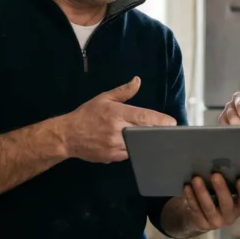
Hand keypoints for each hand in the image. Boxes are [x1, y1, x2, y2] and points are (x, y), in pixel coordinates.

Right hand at [62, 77, 176, 162]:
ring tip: (153, 138)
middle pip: (144, 133)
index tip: (172, 122)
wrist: (67, 136)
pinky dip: (134, 150)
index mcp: (116, 114)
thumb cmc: (86, 115)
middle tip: (167, 131)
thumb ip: (123, 92)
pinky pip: (129, 155)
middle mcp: (116, 130)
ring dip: (146, 142)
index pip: (143, 117)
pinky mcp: (111, 157)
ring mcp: (114, 146)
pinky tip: (136, 145)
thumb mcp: (103, 98)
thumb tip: (137, 81)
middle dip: (157, 132)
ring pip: (138, 146)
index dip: (160, 120)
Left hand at [179, 172, 239, 231]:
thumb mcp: (228, 193)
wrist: (206, 217)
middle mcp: (230, 217)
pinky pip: (195, 209)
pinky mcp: (201, 223)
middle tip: (215, 175)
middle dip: (221, 189)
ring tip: (196, 179)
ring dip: (202, 192)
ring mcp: (215, 222)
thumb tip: (223, 161)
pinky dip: (191, 197)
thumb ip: (229, 182)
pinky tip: (187, 187)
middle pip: (226, 204)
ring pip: (208, 207)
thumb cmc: (220, 198)